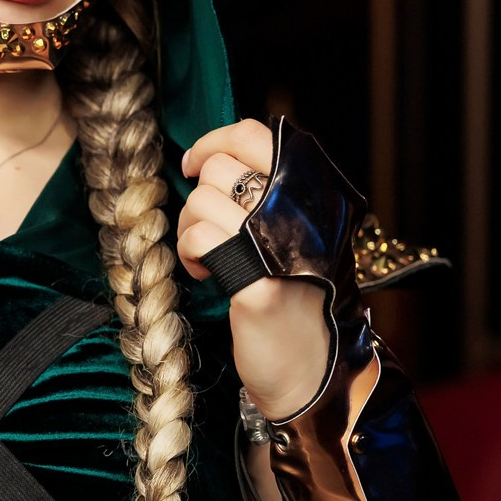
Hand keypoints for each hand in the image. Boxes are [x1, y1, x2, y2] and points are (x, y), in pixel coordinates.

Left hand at [177, 118, 330, 420]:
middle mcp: (299, 212)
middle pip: (220, 169)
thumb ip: (265, 194)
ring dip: (190, 230)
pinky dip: (190, 255)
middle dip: (198, 199)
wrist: (310, 364)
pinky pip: (199, 240)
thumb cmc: (294, 296)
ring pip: (201, 202)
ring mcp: (278, 245)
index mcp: (309, 193)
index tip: (193, 164)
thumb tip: (210, 157)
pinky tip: (206, 275)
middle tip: (205, 231)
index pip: (255, 135)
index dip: (214, 141)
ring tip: (207, 258)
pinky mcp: (256, 281)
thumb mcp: (290, 233)